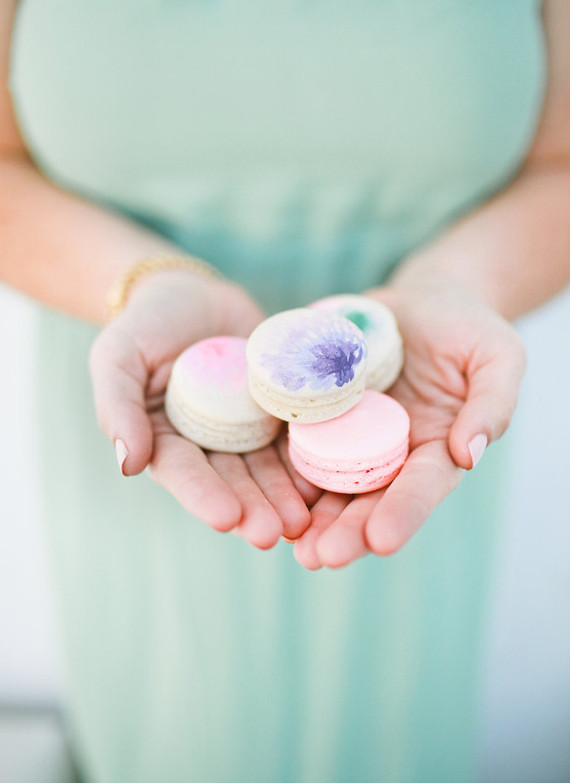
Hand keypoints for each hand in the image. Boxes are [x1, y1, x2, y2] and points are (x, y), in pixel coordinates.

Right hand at [89, 270, 311, 547]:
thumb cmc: (147, 324)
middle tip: (272, 533)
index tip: (226, 519)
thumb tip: (128, 464)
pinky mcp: (277, 410)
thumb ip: (118, 407)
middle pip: (231, 480)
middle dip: (252, 508)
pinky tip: (323, 482)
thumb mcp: (118, 356)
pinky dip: (307, 461)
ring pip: (266, 469)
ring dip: (282, 497)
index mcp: (165, 439)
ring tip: (301, 522)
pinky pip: (293, 438)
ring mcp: (246, 429)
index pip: (183, 472)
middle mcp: (208, 443)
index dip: (204, 496)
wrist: (194, 294)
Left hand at [293, 282, 525, 568]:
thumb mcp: (498, 355)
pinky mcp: (320, 410)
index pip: (422, 486)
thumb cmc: (467, 328)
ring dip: (310, 514)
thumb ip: (492, 403)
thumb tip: (469, 454)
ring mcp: (352, 433)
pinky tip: (264, 491)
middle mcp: (390, 450)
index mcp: (435, 446)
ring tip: (290, 543)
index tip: (380, 541)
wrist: (420, 300)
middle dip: (346, 529)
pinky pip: (300, 439)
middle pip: (369, 496)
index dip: (403, 513)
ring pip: (329, 480)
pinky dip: (284, 467)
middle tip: (320, 558)